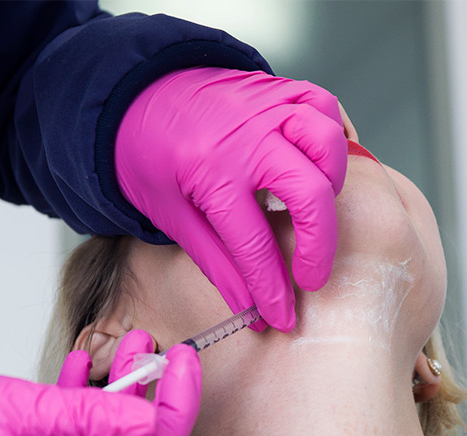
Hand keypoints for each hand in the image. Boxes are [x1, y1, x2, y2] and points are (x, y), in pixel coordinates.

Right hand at [0, 331, 199, 435]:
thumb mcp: (17, 414)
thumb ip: (85, 418)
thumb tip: (149, 421)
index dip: (178, 410)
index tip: (186, 365)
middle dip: (161, 394)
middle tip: (170, 352)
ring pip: (107, 429)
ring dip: (126, 385)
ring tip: (135, 343)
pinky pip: (74, 425)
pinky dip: (88, 393)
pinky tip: (85, 365)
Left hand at [116, 67, 347, 331]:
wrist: (134, 94)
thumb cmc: (150, 156)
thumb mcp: (170, 216)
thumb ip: (216, 261)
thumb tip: (250, 307)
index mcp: (210, 171)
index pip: (254, 243)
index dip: (272, 288)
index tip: (283, 316)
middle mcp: (246, 136)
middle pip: (308, 193)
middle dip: (319, 247)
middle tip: (311, 278)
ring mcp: (267, 107)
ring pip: (327, 144)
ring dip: (332, 184)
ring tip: (316, 212)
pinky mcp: (279, 89)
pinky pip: (325, 106)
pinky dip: (331, 138)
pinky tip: (319, 163)